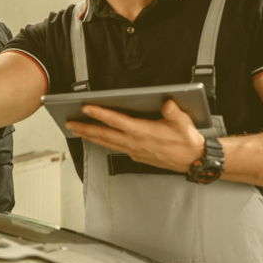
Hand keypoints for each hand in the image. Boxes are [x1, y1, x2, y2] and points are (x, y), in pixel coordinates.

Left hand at [66, 99, 206, 171]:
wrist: (192, 160)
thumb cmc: (187, 140)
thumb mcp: (183, 122)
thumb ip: (173, 112)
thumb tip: (167, 103)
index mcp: (143, 132)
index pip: (116, 121)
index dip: (100, 114)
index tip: (85, 107)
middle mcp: (135, 142)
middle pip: (104, 134)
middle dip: (85, 128)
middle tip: (69, 122)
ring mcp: (133, 150)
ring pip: (106, 143)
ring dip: (90, 136)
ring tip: (76, 129)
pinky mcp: (135, 155)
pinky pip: (114, 148)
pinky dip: (102, 142)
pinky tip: (96, 138)